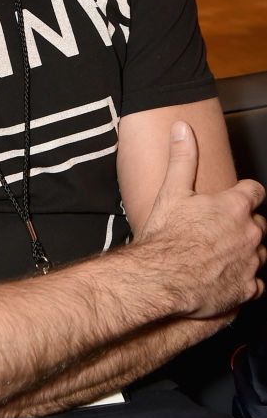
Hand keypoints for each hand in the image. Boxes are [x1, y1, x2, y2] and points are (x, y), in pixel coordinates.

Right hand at [138, 121, 266, 317]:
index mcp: (234, 206)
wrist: (162, 277)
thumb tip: (183, 129)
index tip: (236, 197)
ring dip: (248, 251)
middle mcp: (249, 232)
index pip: (255, 191)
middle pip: (260, 223)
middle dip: (245, 224)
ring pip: (261, 252)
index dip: (245, 193)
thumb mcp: (171, 190)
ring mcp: (250, 261)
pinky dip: (247, 280)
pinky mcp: (246, 288)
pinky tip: (228, 277)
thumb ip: (182, 157)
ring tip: (224, 252)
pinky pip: (258, 284)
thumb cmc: (167, 236)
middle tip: (220, 228)